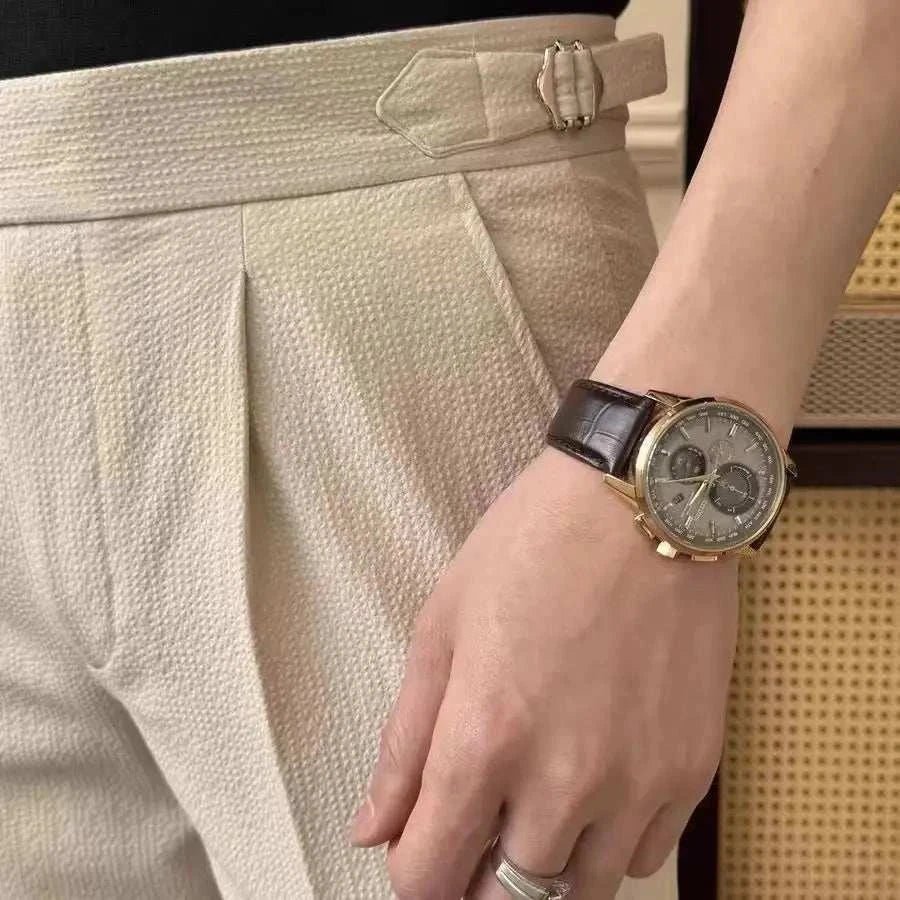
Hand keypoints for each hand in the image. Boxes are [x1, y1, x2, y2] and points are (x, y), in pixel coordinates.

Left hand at [348, 445, 738, 898]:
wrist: (646, 501)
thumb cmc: (532, 547)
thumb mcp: (443, 626)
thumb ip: (404, 742)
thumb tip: (372, 831)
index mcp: (484, 740)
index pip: (430, 876)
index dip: (414, 873)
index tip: (420, 847)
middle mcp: (563, 781)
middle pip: (506, 899)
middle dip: (476, 873)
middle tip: (478, 821)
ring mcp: (638, 782)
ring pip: (579, 890)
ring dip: (545, 863)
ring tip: (536, 803)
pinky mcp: (693, 769)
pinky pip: (642, 857)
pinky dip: (608, 843)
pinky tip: (596, 788)